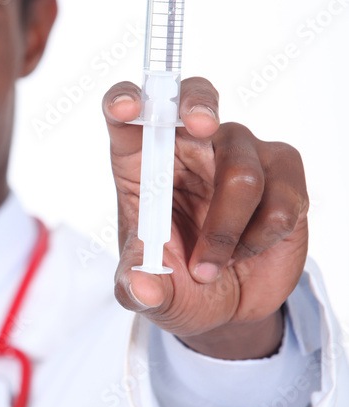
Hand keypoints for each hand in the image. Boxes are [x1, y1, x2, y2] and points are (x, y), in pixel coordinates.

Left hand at [102, 77, 308, 358]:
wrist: (228, 308)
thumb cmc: (178, 285)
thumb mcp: (149, 294)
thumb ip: (138, 288)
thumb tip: (142, 286)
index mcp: (143, 162)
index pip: (130, 115)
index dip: (124, 100)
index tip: (125, 109)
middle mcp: (190, 147)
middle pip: (195, 97)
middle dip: (198, 105)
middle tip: (200, 126)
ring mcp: (239, 154)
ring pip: (241, 174)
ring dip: (225, 234)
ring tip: (211, 266)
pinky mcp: (283, 173)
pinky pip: (281, 200)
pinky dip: (260, 239)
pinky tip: (246, 250)